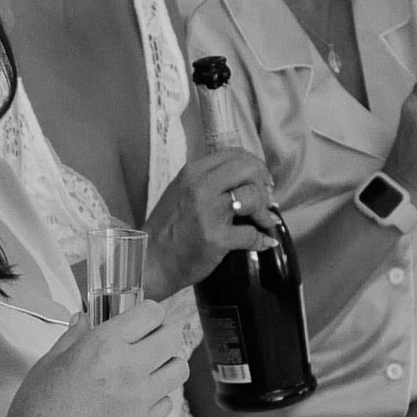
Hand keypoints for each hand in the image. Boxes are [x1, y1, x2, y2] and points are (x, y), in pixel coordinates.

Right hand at [8, 302, 189, 416]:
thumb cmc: (37, 407)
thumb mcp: (49, 361)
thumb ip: (73, 337)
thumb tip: (83, 319)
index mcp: (104, 345)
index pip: (151, 313)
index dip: (148, 313)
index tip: (141, 320)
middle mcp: (129, 368)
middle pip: (173, 337)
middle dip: (163, 334)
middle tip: (148, 342)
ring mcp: (141, 398)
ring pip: (179, 369)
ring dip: (167, 365)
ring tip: (148, 371)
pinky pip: (168, 402)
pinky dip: (159, 397)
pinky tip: (139, 399)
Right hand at [146, 145, 278, 291]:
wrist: (150, 261)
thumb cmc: (167, 228)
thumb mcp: (181, 192)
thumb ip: (207, 181)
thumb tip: (245, 179)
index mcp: (192, 172)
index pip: (234, 154)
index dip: (255, 166)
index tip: (261, 181)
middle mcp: (200, 187)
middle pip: (248, 169)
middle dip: (263, 184)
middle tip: (267, 200)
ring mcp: (208, 212)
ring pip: (252, 196)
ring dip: (265, 212)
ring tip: (266, 222)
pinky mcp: (216, 238)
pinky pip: (251, 234)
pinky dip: (262, 239)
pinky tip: (264, 242)